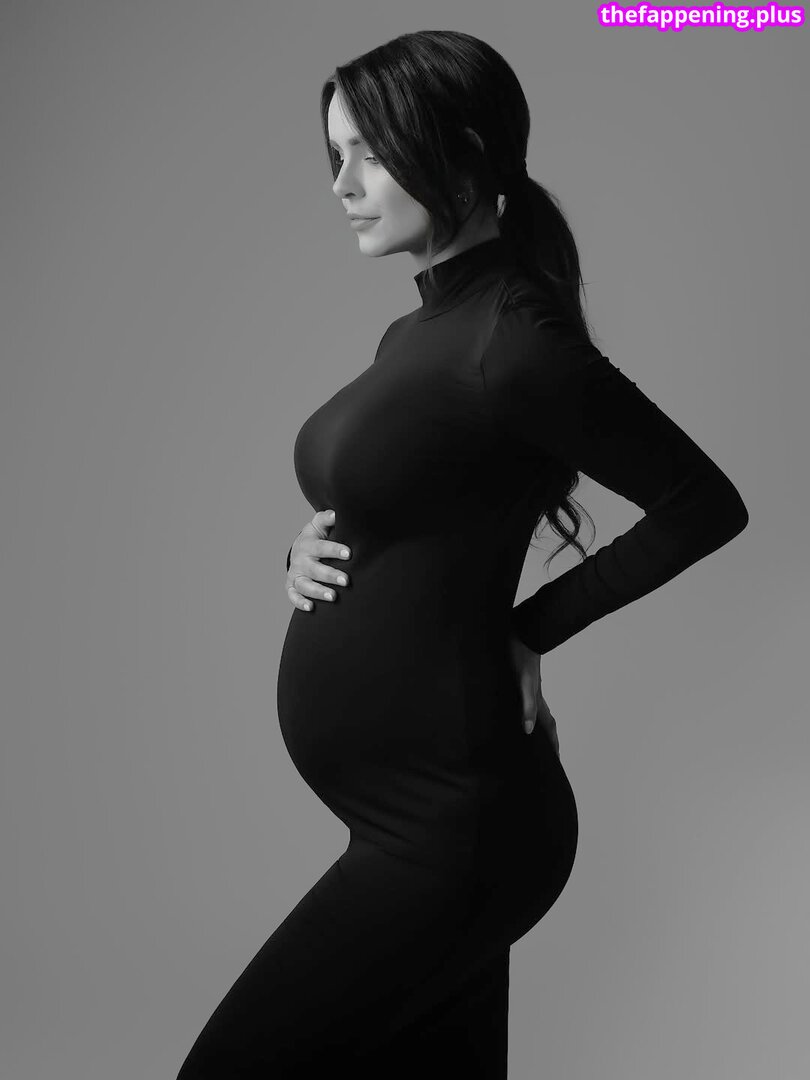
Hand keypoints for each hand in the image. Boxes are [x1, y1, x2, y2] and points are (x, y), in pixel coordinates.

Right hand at [286, 509, 351, 611]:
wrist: (299, 550)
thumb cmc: (316, 537)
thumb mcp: (319, 525)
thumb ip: (327, 518)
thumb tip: (338, 513)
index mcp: (308, 544)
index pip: (321, 547)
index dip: (334, 550)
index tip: (349, 554)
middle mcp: (300, 560)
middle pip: (315, 569)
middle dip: (330, 575)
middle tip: (346, 581)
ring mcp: (296, 574)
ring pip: (305, 585)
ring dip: (318, 591)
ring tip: (333, 597)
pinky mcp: (291, 587)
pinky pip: (293, 596)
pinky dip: (300, 603)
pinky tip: (311, 608)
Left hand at [506, 630, 559, 756]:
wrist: (521, 630)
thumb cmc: (521, 654)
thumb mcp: (523, 682)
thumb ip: (528, 705)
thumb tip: (529, 730)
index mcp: (537, 699)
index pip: (548, 727)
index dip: (552, 743)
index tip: (555, 760)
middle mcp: (534, 695)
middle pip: (544, 721)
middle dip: (546, 738)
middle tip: (545, 754)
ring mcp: (528, 687)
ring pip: (535, 711)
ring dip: (536, 724)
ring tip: (531, 737)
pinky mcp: (520, 678)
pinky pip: (524, 700)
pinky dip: (524, 710)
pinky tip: (515, 709)